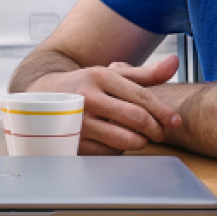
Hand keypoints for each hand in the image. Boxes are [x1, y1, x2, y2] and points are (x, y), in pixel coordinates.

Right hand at [30, 55, 181, 153]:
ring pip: (124, 139)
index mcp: (100, 77)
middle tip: (160, 133)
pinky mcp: (72, 141)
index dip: (164, 111)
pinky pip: (107, 152)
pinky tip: (116, 141)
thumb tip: (174, 63)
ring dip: (139, 141)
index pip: (141, 96)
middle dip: (155, 129)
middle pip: (136, 119)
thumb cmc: (84, 86)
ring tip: (140, 137)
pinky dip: (118, 149)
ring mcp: (78, 121)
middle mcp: (88, 97)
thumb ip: (144, 73)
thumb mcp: (110, 75)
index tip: (176, 121)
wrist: (40, 97)